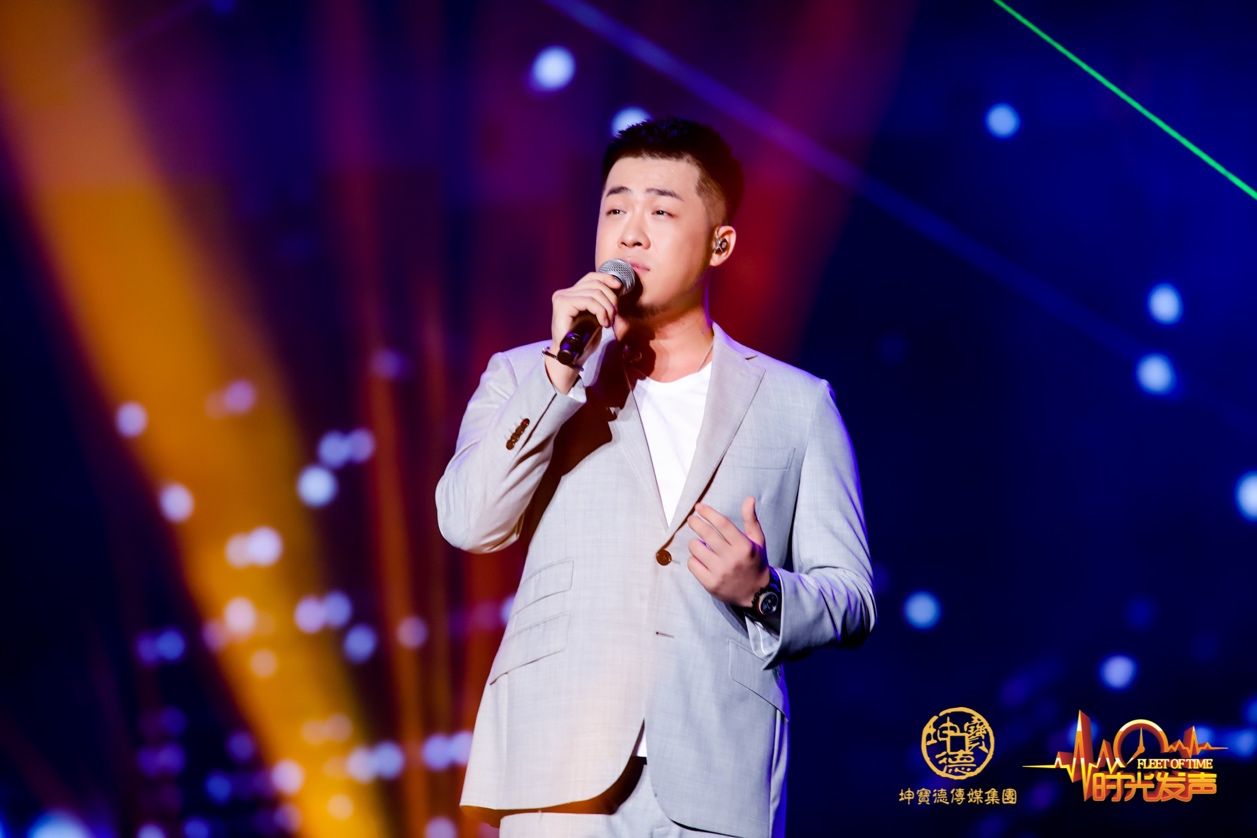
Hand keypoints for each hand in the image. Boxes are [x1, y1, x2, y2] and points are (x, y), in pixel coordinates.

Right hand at [545, 272, 621, 392]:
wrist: (571, 357)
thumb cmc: (584, 340)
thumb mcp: (596, 317)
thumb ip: (601, 303)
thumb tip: (617, 288)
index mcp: (571, 293)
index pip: (591, 277)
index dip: (607, 278)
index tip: (620, 287)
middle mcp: (564, 293)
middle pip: (595, 284)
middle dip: (611, 299)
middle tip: (614, 316)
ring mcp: (562, 297)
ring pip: (595, 293)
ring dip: (607, 308)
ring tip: (608, 322)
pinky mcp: (562, 304)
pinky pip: (589, 301)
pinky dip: (601, 311)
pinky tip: (603, 323)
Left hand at [687, 497, 770, 606]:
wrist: (756, 593)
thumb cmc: (755, 562)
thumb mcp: (758, 541)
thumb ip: (751, 520)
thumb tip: (749, 499)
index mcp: (744, 546)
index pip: (722, 523)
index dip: (708, 513)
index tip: (698, 507)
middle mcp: (732, 559)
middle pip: (706, 534)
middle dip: (695, 523)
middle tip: (692, 519)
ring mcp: (720, 572)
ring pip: (696, 548)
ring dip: (694, 542)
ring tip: (700, 543)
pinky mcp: (710, 584)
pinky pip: (692, 564)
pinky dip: (694, 559)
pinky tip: (700, 559)